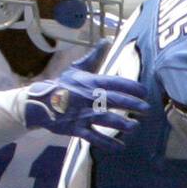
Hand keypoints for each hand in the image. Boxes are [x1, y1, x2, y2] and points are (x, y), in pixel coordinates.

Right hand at [24, 60, 148, 151]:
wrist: (40, 102)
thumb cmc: (62, 86)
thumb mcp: (77, 69)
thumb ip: (94, 57)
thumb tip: (107, 40)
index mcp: (91, 82)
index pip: (115, 83)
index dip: (131, 87)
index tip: (144, 92)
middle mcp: (88, 97)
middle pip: (114, 100)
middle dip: (132, 105)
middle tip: (147, 110)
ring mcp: (82, 114)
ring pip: (105, 119)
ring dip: (121, 124)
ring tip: (135, 127)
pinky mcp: (75, 128)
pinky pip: (93, 137)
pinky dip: (107, 143)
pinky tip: (120, 147)